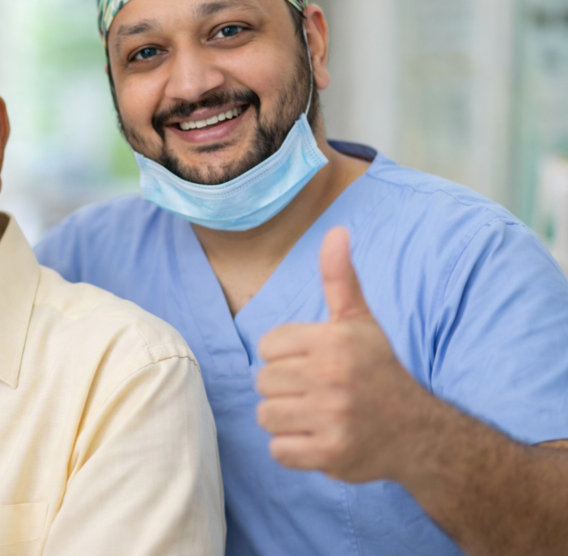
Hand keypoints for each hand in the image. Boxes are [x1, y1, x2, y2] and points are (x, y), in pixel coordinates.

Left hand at [255, 227, 430, 482]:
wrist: (420, 433)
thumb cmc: (379, 371)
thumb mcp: (360, 321)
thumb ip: (340, 278)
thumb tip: (336, 230)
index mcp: (333, 341)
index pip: (267, 346)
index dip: (285, 357)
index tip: (314, 363)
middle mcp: (332, 377)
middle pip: (263, 381)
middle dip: (285, 389)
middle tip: (319, 392)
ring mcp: (332, 418)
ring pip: (266, 415)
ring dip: (286, 419)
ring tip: (317, 415)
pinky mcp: (330, 454)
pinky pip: (278, 450)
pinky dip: (294, 449)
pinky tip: (319, 439)